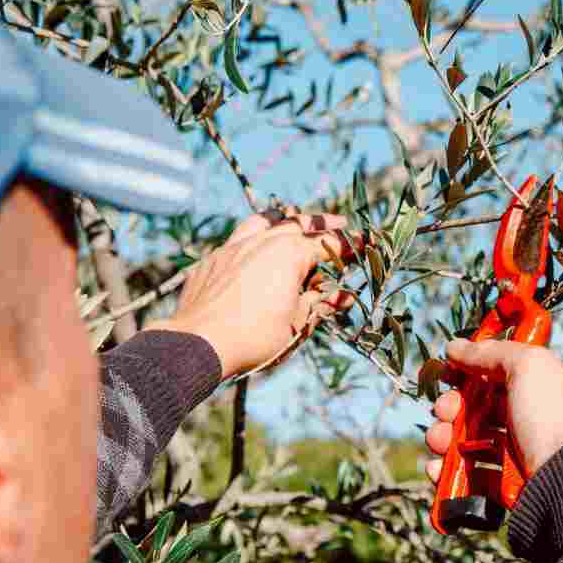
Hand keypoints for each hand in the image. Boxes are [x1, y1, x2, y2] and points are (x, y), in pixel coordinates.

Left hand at [146, 210, 353, 377]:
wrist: (199, 343)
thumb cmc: (255, 336)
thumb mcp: (296, 323)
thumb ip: (320, 303)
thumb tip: (343, 297)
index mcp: (289, 254)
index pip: (327, 244)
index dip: (348, 245)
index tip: (363, 243)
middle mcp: (261, 241)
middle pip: (296, 223)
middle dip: (320, 223)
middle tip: (337, 222)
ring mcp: (232, 247)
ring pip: (261, 222)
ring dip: (281, 219)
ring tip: (291, 219)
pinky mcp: (210, 261)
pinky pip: (235, 241)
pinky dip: (251, 240)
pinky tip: (253, 250)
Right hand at [424, 339, 562, 484]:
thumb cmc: (554, 419)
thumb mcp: (529, 366)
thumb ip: (491, 351)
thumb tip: (456, 347)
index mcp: (558, 384)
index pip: (510, 367)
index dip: (476, 366)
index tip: (449, 368)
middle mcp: (544, 417)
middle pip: (485, 404)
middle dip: (454, 406)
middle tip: (442, 410)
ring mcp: (527, 452)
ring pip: (475, 438)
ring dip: (447, 437)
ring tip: (438, 442)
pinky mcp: (512, 483)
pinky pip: (475, 473)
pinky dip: (452, 470)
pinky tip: (440, 468)